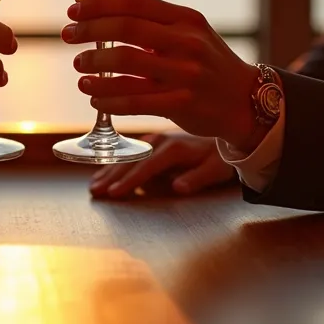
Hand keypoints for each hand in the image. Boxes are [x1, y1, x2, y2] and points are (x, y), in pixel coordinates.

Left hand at [62, 0, 260, 146]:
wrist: (246, 101)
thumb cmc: (208, 63)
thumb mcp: (191, 33)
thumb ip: (155, 24)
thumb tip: (102, 16)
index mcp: (185, 19)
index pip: (134, 3)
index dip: (98, 5)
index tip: (74, 12)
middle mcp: (186, 43)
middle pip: (125, 30)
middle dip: (89, 31)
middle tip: (68, 37)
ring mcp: (185, 74)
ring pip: (126, 65)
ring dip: (94, 66)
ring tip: (80, 70)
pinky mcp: (181, 105)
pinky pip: (134, 100)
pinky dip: (108, 98)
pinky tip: (94, 96)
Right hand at [89, 132, 235, 198]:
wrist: (230, 130)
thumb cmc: (222, 157)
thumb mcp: (217, 169)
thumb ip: (198, 178)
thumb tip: (178, 187)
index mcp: (175, 148)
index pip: (148, 166)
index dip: (131, 180)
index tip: (114, 193)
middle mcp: (162, 141)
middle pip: (132, 160)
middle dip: (112, 176)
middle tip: (95, 191)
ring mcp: (156, 139)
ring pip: (128, 154)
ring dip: (110, 169)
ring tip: (94, 185)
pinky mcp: (154, 140)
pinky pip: (131, 150)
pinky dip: (117, 160)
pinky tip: (104, 170)